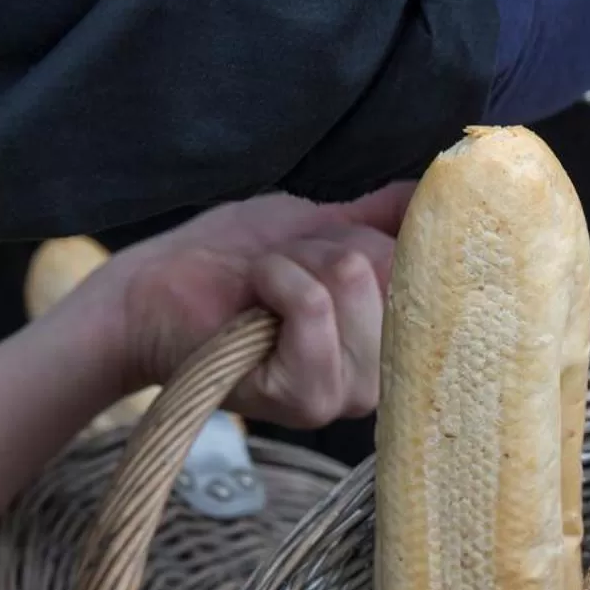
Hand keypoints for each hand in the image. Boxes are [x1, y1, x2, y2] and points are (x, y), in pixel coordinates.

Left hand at [98, 186, 413, 427]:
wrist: (153, 295)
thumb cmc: (226, 263)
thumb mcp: (316, 224)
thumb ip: (380, 216)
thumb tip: (437, 189)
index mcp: (392, 335)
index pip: (425, 264)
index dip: (375, 235)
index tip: (327, 245)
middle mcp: (384, 374)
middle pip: (388, 264)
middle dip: (323, 246)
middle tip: (280, 273)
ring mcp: (351, 393)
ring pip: (353, 278)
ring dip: (292, 262)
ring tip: (263, 289)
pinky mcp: (312, 399)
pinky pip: (314, 305)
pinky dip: (273, 281)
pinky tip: (251, 304)